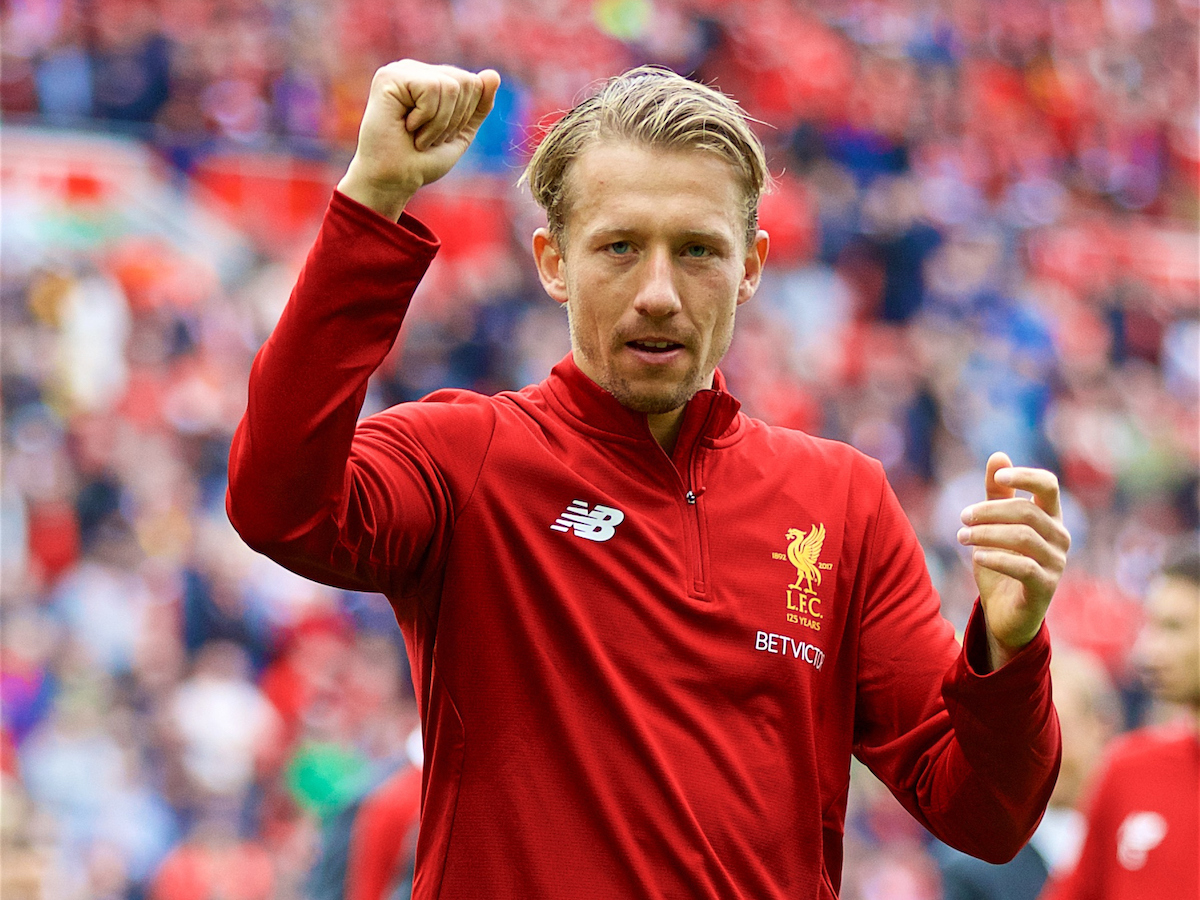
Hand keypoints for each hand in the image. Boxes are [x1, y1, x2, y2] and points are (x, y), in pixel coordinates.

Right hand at [337, 60, 500, 219]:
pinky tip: (406, 127)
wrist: (394, 180)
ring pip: (450, 86)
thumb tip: (493, 74)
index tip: (439, 135)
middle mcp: (416, 70)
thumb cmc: (422, 160)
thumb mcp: (460, 132)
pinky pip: (432, 88)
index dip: (463, 117)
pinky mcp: (389, 76)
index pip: (473, 83)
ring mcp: (401, 70)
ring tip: (417, 135)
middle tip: (427, 136)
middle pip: (466, 82)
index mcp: (431, 79)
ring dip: (439, 123)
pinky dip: (426, 118)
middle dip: (454, 120)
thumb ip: (478, 105)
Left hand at [958, 452, 1070, 669]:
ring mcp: (1056, 563)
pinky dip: (997, 558)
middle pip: (1027, 511)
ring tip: (961, 536)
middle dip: (990, 511)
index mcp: (1049, 518)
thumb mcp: (993, 526)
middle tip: (962, 517)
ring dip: (987, 533)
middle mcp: (1059, 538)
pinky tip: (977, 557)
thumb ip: (996, 495)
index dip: (1025, 476)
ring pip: (1024, 537)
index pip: (1049, 486)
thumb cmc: (1001, 564)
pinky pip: (1023, 567)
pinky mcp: (1045, 587)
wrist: (1005, 613)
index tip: (999, 477)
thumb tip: (998, 456)